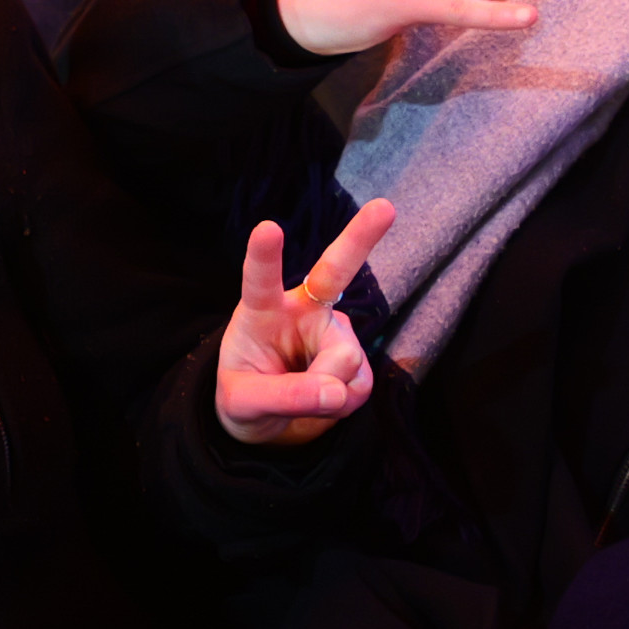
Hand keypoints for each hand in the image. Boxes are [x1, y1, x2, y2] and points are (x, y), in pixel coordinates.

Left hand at [215, 197, 393, 446]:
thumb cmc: (245, 394)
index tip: (268, 228)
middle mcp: (303, 311)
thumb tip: (336, 392)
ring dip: (328, 391)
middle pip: (334, 271)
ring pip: (344, 358)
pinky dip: (343, 402)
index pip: (261, 281)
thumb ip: (283, 397)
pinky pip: (360, 384)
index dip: (265, 255)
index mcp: (262, 310)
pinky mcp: (356, 360)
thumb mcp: (243, 403)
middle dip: (360, 237)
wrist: (267, 420)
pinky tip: (326, 399)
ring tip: (304, 399)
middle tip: (385, 208)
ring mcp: (333, 331)